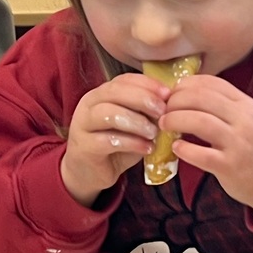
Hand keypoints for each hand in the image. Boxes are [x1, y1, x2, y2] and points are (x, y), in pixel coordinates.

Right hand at [60, 74, 167, 206]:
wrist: (89, 173)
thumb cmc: (115, 144)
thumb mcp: (133, 125)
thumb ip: (146, 113)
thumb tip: (170, 105)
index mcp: (101, 93)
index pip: (123, 80)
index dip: (147, 84)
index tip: (167, 94)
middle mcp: (89, 104)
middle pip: (114, 92)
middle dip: (142, 99)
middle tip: (162, 111)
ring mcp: (83, 125)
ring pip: (109, 114)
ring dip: (137, 122)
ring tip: (153, 133)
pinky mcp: (84, 147)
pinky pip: (108, 140)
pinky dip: (132, 143)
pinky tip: (147, 148)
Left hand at [162, 75, 252, 218]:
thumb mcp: (249, 119)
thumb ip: (225, 106)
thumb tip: (187, 93)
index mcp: (246, 105)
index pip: (212, 84)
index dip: (186, 84)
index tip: (172, 92)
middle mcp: (244, 120)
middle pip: (201, 99)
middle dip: (175, 101)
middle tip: (163, 109)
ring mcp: (238, 143)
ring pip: (199, 122)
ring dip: (175, 120)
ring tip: (164, 125)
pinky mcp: (230, 166)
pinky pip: (201, 154)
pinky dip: (184, 149)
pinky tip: (176, 148)